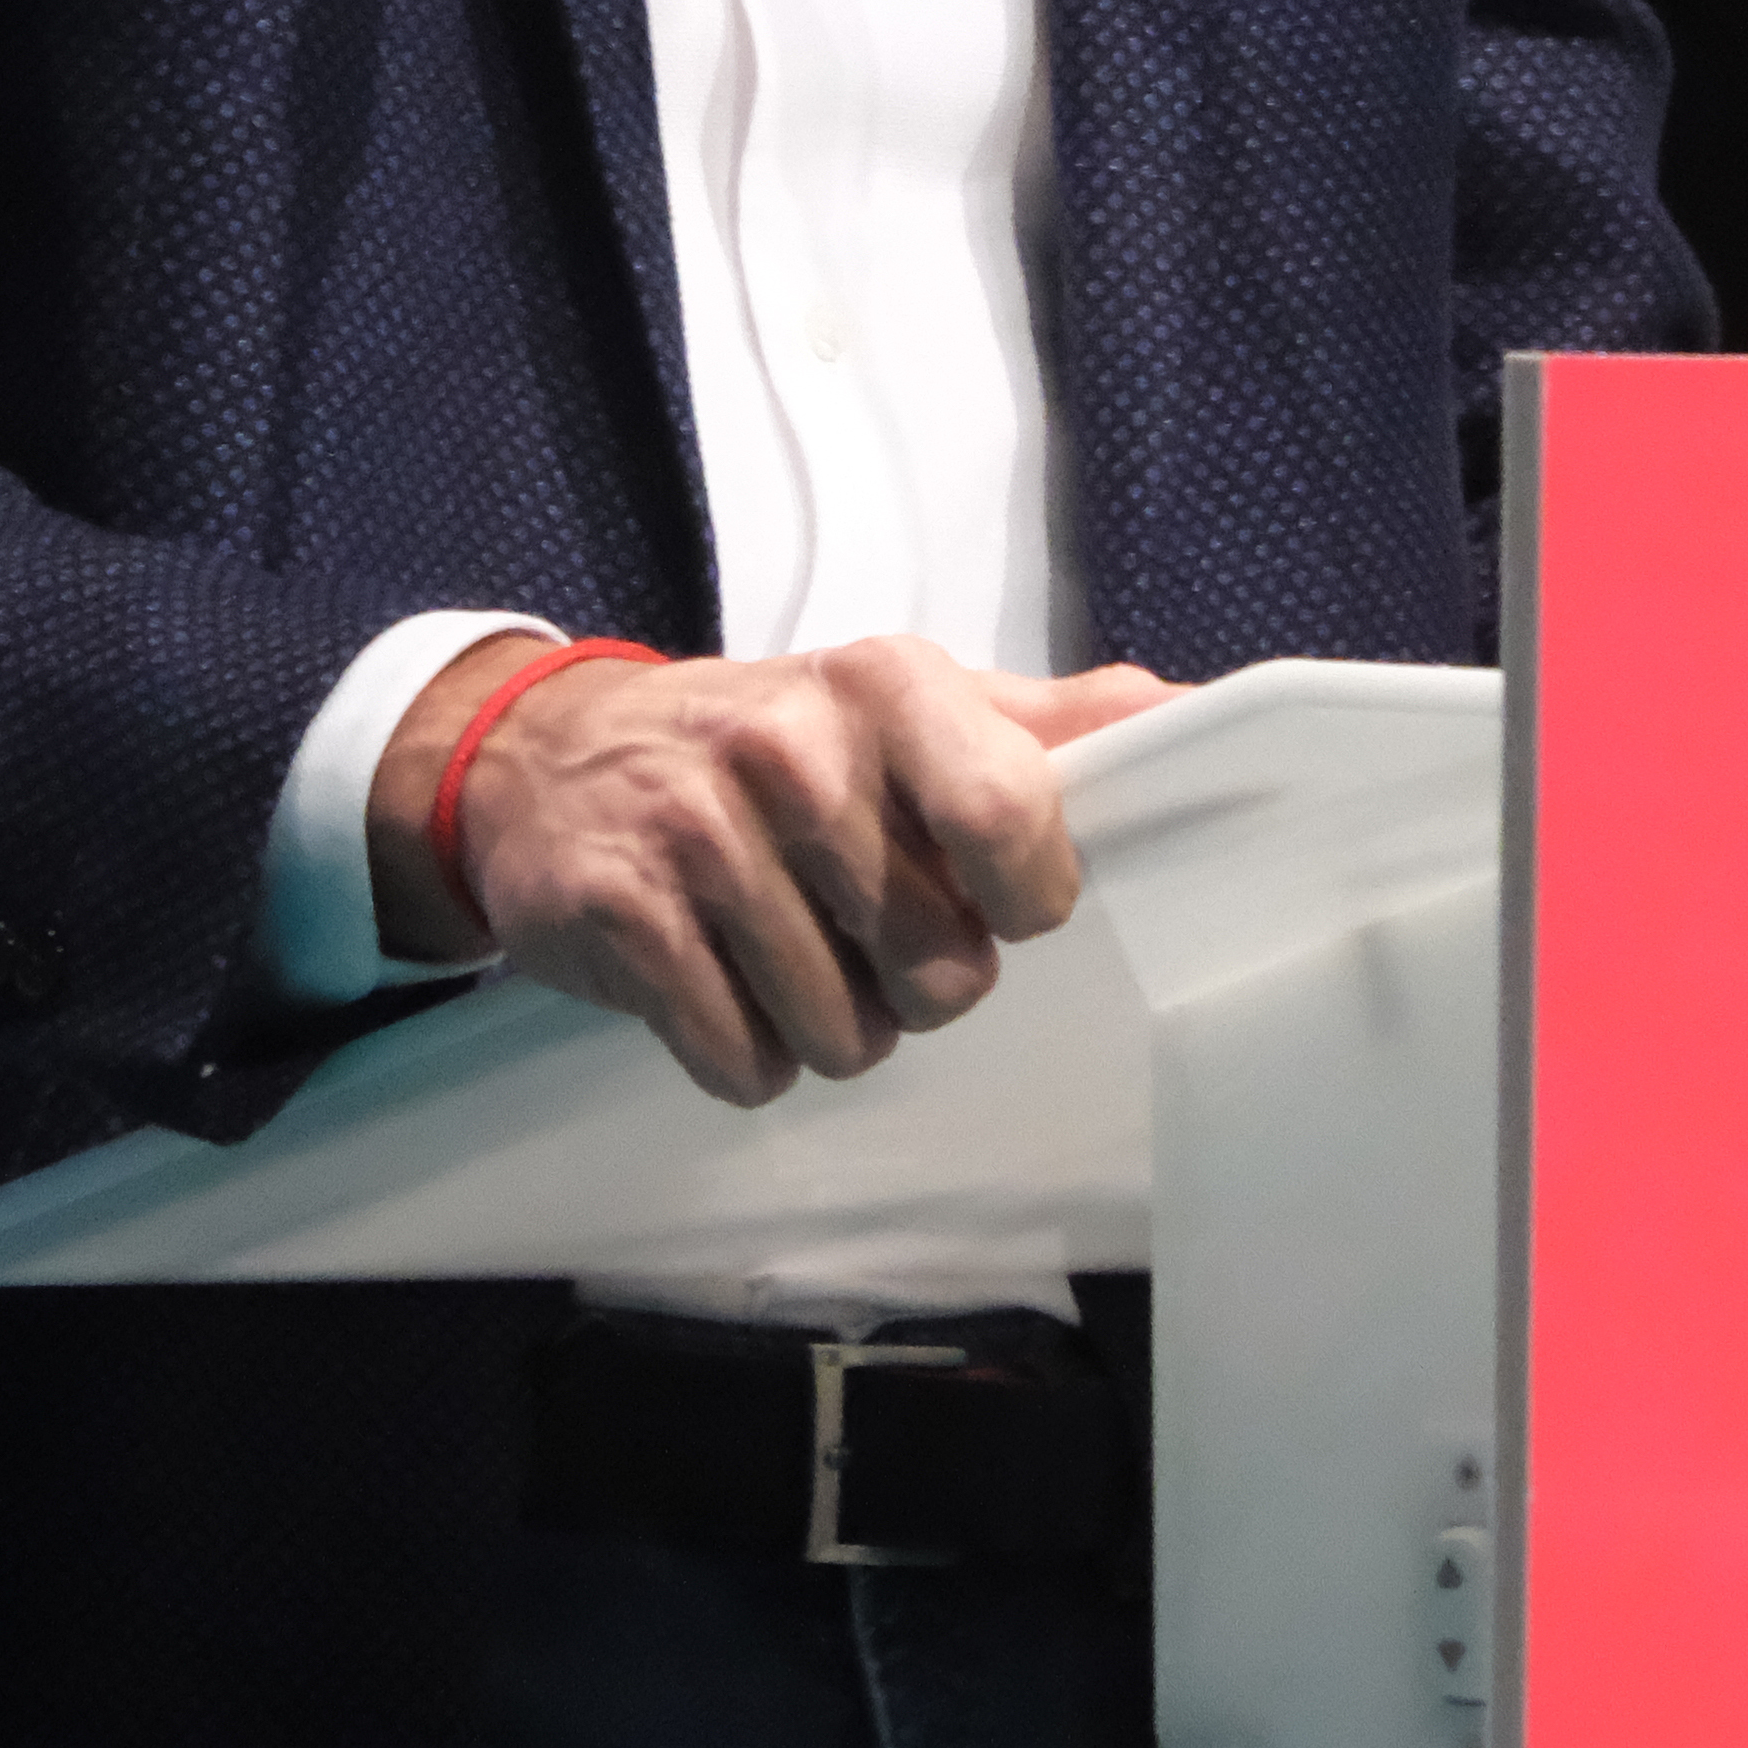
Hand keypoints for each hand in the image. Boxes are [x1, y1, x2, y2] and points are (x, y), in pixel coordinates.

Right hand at [369, 632, 1177, 1102]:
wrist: (548, 757)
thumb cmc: (769, 744)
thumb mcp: (907, 706)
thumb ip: (1055, 724)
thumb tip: (1198, 715)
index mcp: (885, 684)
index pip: (1012, 819)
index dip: (1024, 898)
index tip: (992, 897)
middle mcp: (789, 748)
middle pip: (939, 969)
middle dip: (914, 980)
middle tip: (858, 924)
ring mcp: (697, 832)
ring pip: (843, 1035)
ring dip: (826, 1023)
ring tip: (781, 949)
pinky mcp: (620, 916)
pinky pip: (744, 1063)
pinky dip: (743, 1052)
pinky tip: (714, 979)